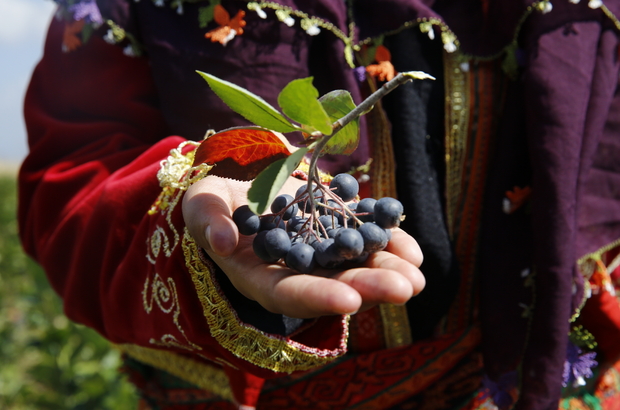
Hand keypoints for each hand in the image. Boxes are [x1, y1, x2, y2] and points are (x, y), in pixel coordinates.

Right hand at [182, 175, 424, 318]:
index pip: (286, 294)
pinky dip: (388, 243)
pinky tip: (412, 247)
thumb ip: (209, 222)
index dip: (316, 298)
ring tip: (418, 272)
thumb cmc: (213, 199)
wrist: (238, 185)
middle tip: (406, 288)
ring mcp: (318, 256)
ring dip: (388, 271)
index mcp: (257, 277)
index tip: (349, 300)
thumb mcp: (202, 205)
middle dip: (369, 288)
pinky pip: (364, 241)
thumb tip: (222, 242)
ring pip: (355, 269)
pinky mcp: (335, 234)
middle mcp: (293, 274)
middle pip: (332, 287)